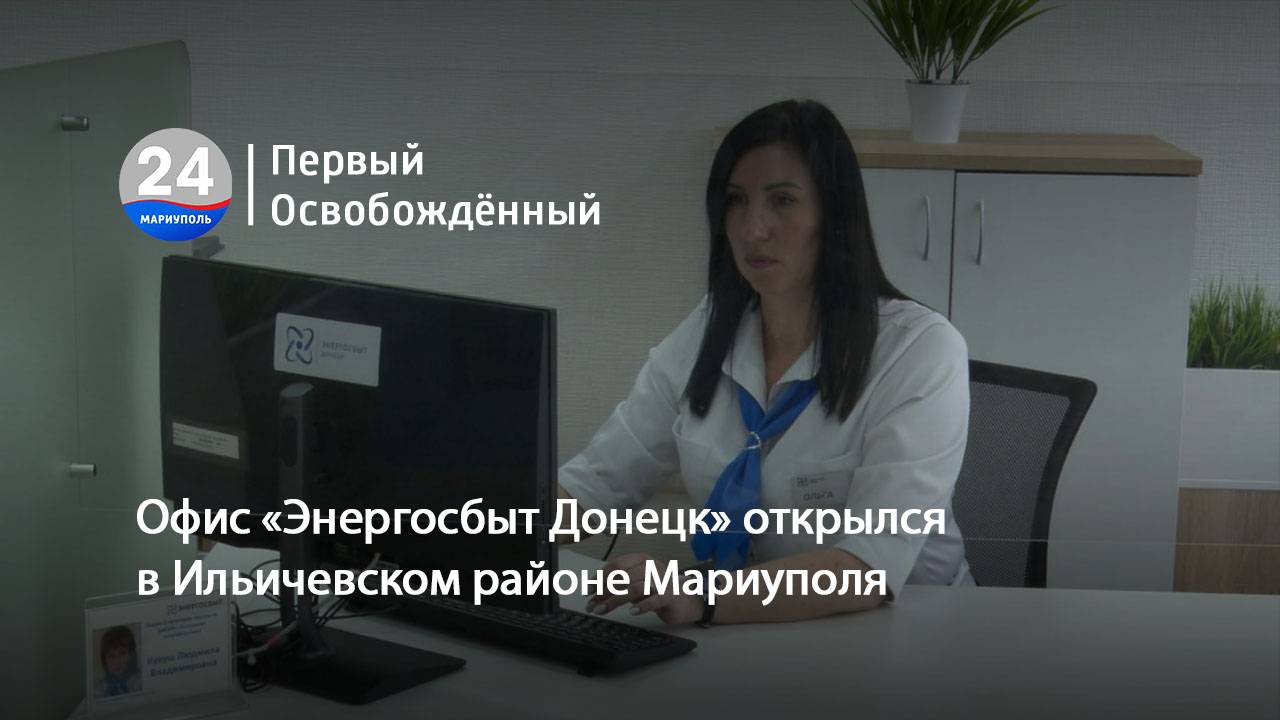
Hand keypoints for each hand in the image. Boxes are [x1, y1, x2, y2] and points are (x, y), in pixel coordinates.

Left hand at [585, 553, 704, 625]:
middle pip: (622, 576)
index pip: (616, 565)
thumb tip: (594, 593)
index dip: (599, 577)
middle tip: (592, 604)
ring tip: (603, 610)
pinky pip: (654, 599)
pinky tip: (632, 612)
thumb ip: (619, 586)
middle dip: (603, 591)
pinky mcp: (671, 595)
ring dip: (614, 600)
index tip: (588, 590)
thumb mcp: (637, 585)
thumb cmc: (660, 590)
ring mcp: (662, 580)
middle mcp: (651, 566)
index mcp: (642, 560)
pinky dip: (641, 605)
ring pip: (634, 587)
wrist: (688, 600)